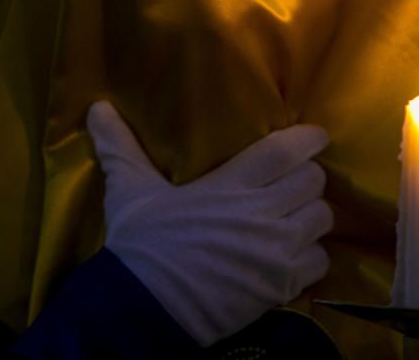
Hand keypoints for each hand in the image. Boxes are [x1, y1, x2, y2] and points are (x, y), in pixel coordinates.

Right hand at [86, 101, 332, 346]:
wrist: (142, 310)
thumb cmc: (140, 245)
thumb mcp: (129, 191)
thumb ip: (120, 147)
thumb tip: (97, 107)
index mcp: (229, 185)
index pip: (284, 151)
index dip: (307, 139)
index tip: (315, 135)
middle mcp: (260, 213)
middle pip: (312, 181)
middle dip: (307, 176)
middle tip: (291, 179)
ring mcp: (275, 252)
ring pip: (321, 218)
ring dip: (311, 213)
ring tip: (294, 215)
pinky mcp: (280, 286)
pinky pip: (320, 261)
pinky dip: (312, 255)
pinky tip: (293, 254)